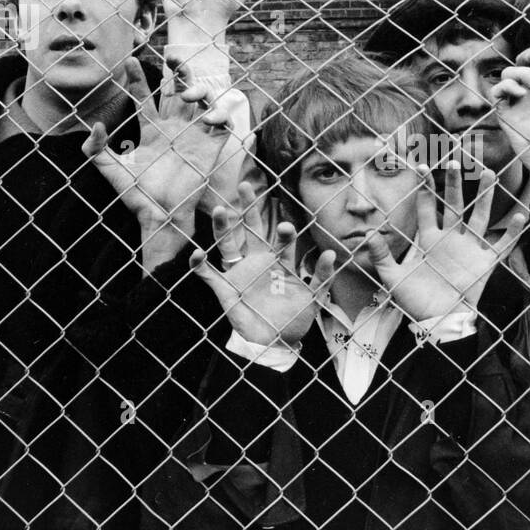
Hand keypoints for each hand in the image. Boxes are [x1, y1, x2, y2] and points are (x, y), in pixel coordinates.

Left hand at [82, 57, 231, 237]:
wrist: (161, 216)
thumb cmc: (136, 196)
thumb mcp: (110, 170)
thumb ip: (96, 148)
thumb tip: (96, 125)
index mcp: (152, 131)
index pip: (145, 98)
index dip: (137, 79)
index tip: (129, 61)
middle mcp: (175, 129)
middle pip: (178, 91)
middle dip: (178, 71)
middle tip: (172, 57)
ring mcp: (195, 137)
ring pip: (202, 101)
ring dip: (198, 89)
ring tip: (187, 95)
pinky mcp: (212, 149)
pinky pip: (222, 124)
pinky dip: (219, 114)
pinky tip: (208, 115)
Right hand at [192, 196, 335, 348]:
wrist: (274, 343)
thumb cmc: (294, 319)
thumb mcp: (313, 299)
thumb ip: (322, 277)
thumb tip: (332, 253)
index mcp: (279, 262)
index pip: (281, 239)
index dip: (284, 231)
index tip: (288, 227)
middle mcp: (258, 262)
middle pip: (251, 229)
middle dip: (249, 208)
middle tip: (245, 185)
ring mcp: (240, 274)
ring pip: (228, 244)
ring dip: (222, 228)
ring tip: (220, 210)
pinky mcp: (225, 289)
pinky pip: (208, 275)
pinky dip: (199, 265)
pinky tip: (197, 254)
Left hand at [365, 162, 525, 320]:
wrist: (437, 322)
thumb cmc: (415, 301)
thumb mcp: (393, 277)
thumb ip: (381, 256)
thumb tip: (368, 233)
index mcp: (429, 239)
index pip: (427, 207)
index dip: (425, 188)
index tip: (423, 168)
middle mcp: (450, 239)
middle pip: (454, 205)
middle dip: (454, 184)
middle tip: (455, 162)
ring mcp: (469, 249)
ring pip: (479, 216)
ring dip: (484, 196)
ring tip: (489, 174)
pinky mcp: (485, 263)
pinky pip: (502, 245)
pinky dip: (513, 232)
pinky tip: (522, 215)